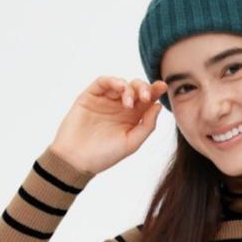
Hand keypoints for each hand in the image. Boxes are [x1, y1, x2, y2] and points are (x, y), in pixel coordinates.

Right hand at [48, 75, 168, 174]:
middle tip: (146, 97)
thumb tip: (158, 106)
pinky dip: (113, 81)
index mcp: (133, 117)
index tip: (163, 87)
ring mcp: (105, 100)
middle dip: (144, 88)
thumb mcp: (132, 143)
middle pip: (136, 88)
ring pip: (121, 83)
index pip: (147, 100)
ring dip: (129, 88)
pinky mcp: (90, 96)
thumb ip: (147, 126)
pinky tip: (120, 88)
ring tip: (130, 103)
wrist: (78, 159)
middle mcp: (120, 107)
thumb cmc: (105, 155)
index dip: (155, 91)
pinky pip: (102, 82)